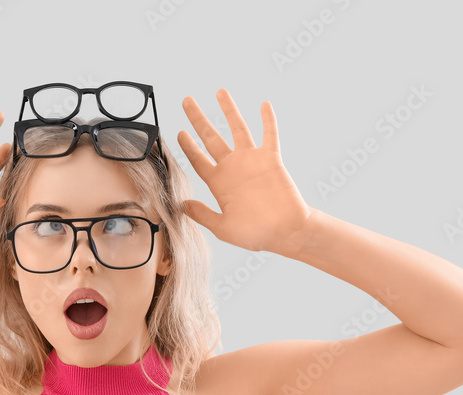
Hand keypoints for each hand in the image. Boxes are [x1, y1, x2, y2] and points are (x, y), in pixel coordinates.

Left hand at [178, 89, 310, 253]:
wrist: (285, 232)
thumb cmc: (256, 234)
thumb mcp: (223, 227)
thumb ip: (202, 214)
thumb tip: (181, 204)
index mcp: (219, 183)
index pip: (198, 159)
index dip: (187, 146)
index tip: (177, 132)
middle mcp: (233, 167)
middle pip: (211, 137)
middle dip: (197, 119)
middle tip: (186, 101)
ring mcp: (252, 161)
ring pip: (238, 128)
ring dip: (229, 110)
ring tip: (219, 91)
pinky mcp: (271, 159)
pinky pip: (270, 134)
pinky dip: (268, 120)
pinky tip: (263, 104)